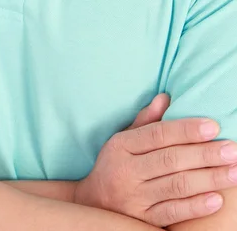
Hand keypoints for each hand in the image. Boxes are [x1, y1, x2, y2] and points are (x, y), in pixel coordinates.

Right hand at [74, 93, 236, 226]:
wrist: (93, 204)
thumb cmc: (115, 165)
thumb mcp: (122, 140)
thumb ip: (146, 121)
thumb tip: (165, 98)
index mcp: (121, 146)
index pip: (156, 135)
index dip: (185, 130)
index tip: (212, 126)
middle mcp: (126, 171)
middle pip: (170, 160)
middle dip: (204, 154)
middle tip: (232, 150)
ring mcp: (134, 198)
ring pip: (176, 186)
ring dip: (209, 179)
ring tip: (234, 172)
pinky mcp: (142, 220)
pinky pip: (173, 213)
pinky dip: (195, 207)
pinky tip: (216, 199)